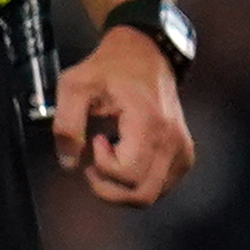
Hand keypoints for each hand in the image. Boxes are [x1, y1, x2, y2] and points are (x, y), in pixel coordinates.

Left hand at [55, 29, 193, 207]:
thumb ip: (66, 124)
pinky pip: (160, 187)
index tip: (96, 139)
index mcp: (150, 124)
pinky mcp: (183, 155)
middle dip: (108, 189)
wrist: (144, 55)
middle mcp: (173, 142)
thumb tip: (69, 163)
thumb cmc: (108, 69)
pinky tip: (125, 158)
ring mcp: (182, 150)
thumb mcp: (74, 86)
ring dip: (121, 188)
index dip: (102, 166)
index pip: (127, 174)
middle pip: (142, 195)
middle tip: (93, 162)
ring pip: (151, 195)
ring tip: (109, 158)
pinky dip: (136, 183)